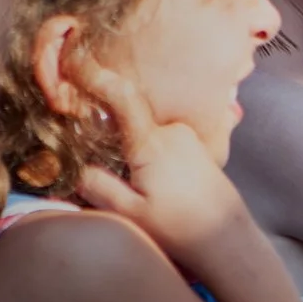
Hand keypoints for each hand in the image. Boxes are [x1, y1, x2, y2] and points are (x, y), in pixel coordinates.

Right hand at [72, 63, 251, 275]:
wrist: (229, 238)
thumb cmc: (181, 228)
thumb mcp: (130, 214)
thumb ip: (97, 186)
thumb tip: (74, 166)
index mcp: (152, 143)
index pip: (121, 98)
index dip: (96, 76)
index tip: (73, 62)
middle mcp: (171, 131)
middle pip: (126, 118)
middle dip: (106, 132)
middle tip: (95, 159)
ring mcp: (186, 137)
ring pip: (143, 132)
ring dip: (128, 147)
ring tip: (130, 180)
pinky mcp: (194, 147)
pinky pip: (159, 140)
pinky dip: (146, 153)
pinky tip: (151, 180)